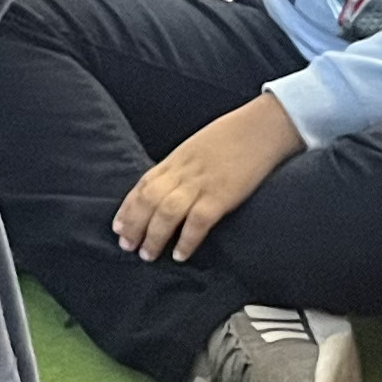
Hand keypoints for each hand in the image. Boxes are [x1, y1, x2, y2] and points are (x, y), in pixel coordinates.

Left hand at [113, 94, 303, 261]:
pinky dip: (186, 239)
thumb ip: (183, 166)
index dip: (128, 207)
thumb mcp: (199, 146)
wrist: (264, 126)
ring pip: (166, 212)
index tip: (118, 226)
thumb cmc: (234, 136)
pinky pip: (198, 221)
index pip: (143, 184)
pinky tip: (180, 254)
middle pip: (149, 200)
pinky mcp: (222, 194)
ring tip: (148, 255)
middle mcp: (184, 171)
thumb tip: (170, 187)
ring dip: (154, 235)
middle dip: (134, 225)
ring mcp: (202, 183)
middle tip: (127, 246)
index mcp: (177, 158)